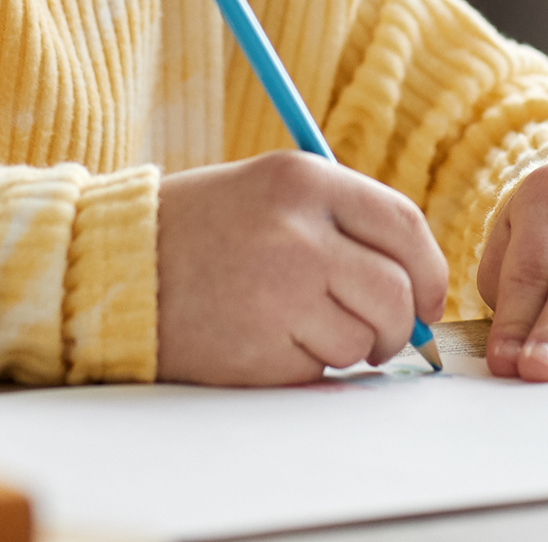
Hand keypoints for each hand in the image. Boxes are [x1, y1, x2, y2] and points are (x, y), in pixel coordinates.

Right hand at [157, 152, 448, 384]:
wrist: (118, 268)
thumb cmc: (204, 230)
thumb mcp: (271, 191)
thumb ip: (342, 222)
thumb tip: (418, 284)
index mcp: (304, 180)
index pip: (404, 225)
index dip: (430, 271)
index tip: (428, 298)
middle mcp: (299, 231)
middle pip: (397, 291)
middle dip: (400, 324)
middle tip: (382, 335)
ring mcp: (281, 290)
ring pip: (364, 338)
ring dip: (349, 347)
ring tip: (304, 328)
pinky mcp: (262, 346)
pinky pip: (320, 368)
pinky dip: (307, 364)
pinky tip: (268, 339)